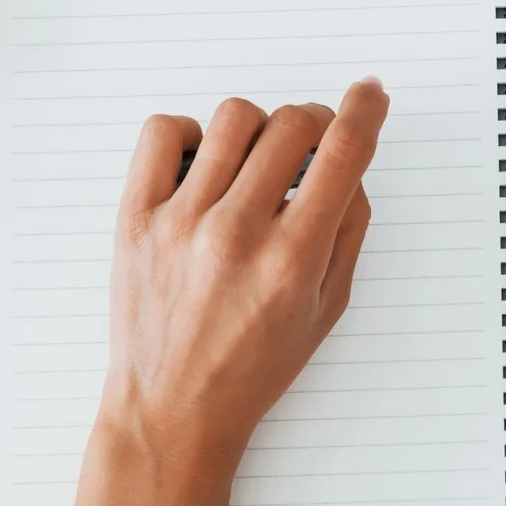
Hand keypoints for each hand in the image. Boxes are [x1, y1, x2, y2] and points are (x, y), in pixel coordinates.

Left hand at [98, 79, 389, 461]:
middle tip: (312, 147)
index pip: (343, 151)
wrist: (172, 412)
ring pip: (234, 118)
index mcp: (292, 259)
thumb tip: (351, 164)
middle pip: (293, 123)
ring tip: (254, 165)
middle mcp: (237, 234)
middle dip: (315, 124)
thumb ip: (347, 231)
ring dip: (259, 130)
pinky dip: (188, 134)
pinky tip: (202, 165)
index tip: (369, 93)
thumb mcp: (327, 309)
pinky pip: (163, 132)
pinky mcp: (136, 218)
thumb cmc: (251, 368)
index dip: (365, 108)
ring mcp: (181, 222)